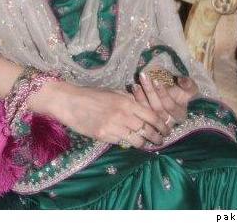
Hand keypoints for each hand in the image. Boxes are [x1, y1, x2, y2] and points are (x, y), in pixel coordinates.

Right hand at [32, 80, 170, 148]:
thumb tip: (143, 105)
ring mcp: (113, 127)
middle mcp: (122, 115)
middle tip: (161, 141)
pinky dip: (129, 143)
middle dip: (157, 137)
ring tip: (148, 144)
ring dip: (144, 143)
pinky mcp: (104, 136)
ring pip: (136, 140)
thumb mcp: (113, 92)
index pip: (151, 115)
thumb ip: (129, 99)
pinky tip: (132, 143)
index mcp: (126, 102)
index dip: (161, 124)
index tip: (166, 129)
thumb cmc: (91, 94)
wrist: (70, 102)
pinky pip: (122, 142)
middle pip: (147, 130)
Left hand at [131, 71, 197, 131]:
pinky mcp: (147, 121)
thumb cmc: (180, 91)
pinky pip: (141, 112)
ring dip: (141, 96)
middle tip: (143, 76)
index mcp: (180, 115)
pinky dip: (136, 100)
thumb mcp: (188, 88)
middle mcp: (168, 121)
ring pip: (148, 111)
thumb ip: (189, 85)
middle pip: (158, 108)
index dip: (163, 93)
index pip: (170, 106)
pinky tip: (133, 89)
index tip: (156, 80)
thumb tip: (182, 80)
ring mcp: (156, 123)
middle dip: (150, 91)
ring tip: (136, 83)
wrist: (172, 95)